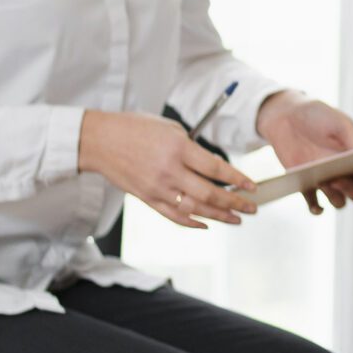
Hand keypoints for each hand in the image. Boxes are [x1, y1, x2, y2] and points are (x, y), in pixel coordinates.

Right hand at [80, 109, 257, 229]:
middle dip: (235, 203)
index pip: (216, 169)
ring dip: (219, 216)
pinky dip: (192, 223)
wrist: (100, 141)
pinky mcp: (146, 198)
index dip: (238, 180)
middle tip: (252, 208)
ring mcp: (157, 188)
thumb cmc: (135, 128)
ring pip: (195, 209)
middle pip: (210, 194)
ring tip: (236, 219)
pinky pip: (173, 216)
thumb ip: (193, 149)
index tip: (252, 187)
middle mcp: (169, 171)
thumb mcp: (170, 129)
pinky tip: (206, 224)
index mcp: (178, 149)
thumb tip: (215, 168)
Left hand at [256, 92, 352, 214]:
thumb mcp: (340, 123)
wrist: (286, 117)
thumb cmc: (317, 116)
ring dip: (335, 197)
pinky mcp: (306, 186)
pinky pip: (315, 205)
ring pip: (339, 202)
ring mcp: (327, 181)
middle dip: (351, 190)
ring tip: (323, 182)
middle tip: (337, 177)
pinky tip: (316, 205)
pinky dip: (317, 209)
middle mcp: (345, 172)